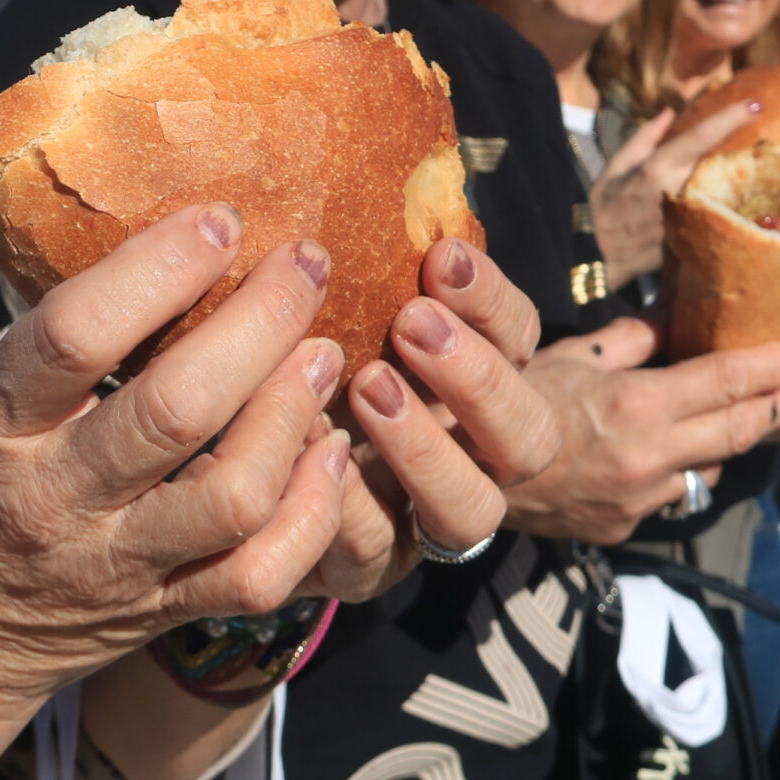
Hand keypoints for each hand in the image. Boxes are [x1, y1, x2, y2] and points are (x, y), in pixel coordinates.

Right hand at [0, 205, 350, 708]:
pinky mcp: (161, 613)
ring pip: (232, 494)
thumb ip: (57, 348)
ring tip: (324, 352)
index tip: (219, 221)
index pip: (75, 336)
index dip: (159, 269)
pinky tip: (328, 452)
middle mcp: (54, 497)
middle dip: (258, 324)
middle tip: (305, 264)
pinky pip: (257, 573)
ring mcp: (114, 565)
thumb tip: (166, 243)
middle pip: (175, 409)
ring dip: (291, 412)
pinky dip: (310, 510)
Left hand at [309, 239, 560, 593]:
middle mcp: (476, 458)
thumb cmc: (311, 362)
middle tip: (413, 322)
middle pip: (529, 437)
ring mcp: (428, 521)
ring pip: (469, 510)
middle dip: (477, 377)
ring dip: (425, 447)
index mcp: (485, 382)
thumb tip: (395, 211)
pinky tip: (314, 451)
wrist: (250, 467)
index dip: (492, 301)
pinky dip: (347, 504)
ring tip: (367, 384)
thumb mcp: (352, 312)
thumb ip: (381, 274)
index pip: (522, 341)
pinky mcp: (370, 568)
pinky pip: (377, 553)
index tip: (441, 256)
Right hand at [501, 320, 779, 544]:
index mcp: (637, 405)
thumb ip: (632, 339)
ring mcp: (640, 499)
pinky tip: (679, 455)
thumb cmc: (507, 402)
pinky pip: (671, 496)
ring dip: (731, 443)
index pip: (726, 383)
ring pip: (708, 469)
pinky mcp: (626, 527)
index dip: (770, 368)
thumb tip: (674, 311)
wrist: (461, 476)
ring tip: (753, 419)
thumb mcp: (570, 356)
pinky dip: (681, 471)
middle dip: (779, 409)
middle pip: (738, 432)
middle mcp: (649, 457)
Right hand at [589, 100, 759, 281]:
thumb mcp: (615, 167)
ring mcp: (688, 218)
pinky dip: (727, 206)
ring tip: (756, 171)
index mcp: (655, 169)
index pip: (700, 138)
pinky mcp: (693, 239)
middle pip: (722, 164)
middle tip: (765, 142)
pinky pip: (718, 217)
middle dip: (743, 151)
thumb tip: (670, 112)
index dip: (729, 119)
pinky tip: (735, 205)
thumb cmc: (605, 207)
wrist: (598, 256)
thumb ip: (644, 138)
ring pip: (725, 191)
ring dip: (740, 179)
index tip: (756, 104)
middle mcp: (676, 191)